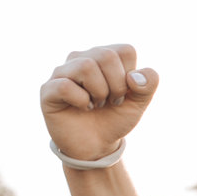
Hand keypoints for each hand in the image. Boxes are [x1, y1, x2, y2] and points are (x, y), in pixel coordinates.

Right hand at [39, 43, 158, 162]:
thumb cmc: (114, 118)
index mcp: (104, 56)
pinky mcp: (49, 89)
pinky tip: (82, 108)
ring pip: (85, 66)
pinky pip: (66, 85)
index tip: (124, 93)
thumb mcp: (138, 103)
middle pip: (106, 56)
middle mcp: (82, 58)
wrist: (96, 145)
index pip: (125, 50)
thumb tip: (134, 76)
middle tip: (110, 101)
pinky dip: (81, 101)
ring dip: (99, 92)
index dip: (130, 76)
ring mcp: (63, 72)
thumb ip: (148, 85)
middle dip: (117, 86)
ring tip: (96, 104)